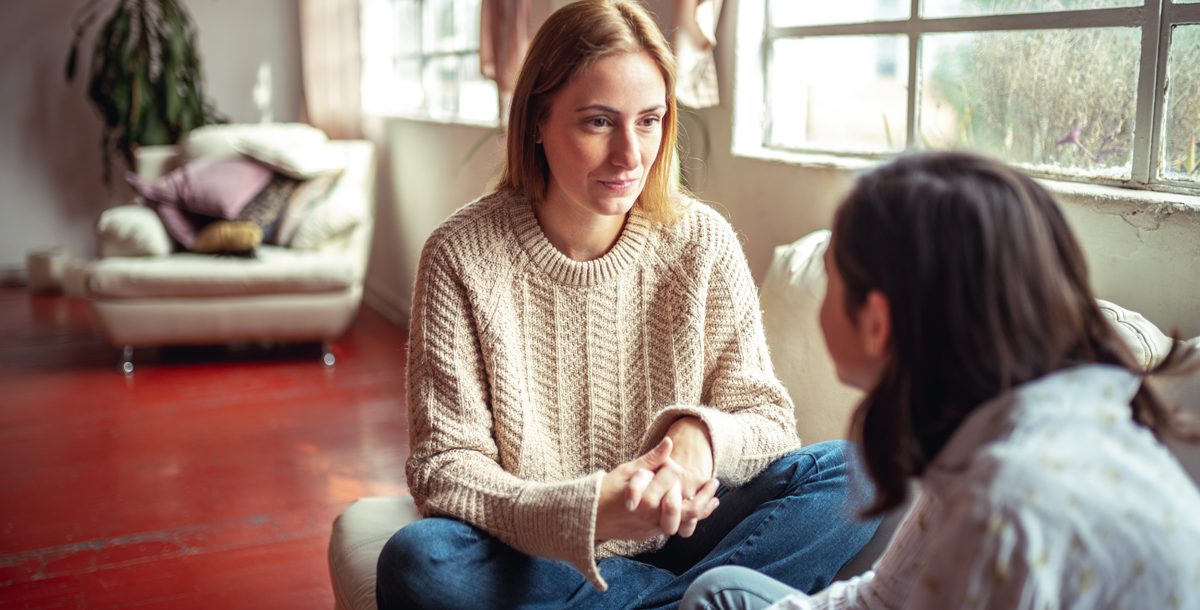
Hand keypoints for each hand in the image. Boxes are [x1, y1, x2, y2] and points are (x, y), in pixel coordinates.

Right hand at [596, 437, 720, 541]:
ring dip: (703, 508)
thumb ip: (651, 459)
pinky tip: (700, 509)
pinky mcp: (651, 533)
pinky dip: (690, 518)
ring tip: (714, 498)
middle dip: (704, 494)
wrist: (588, 518)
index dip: (673, 468)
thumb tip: (669, 442)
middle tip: (715, 482)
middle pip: (690, 506)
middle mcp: (653, 515)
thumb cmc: (605, 491)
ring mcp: (653, 527)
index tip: (675, 464)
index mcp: (647, 498)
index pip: (673, 479)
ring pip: (686, 520)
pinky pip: (676, 527)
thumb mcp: (627, 471)